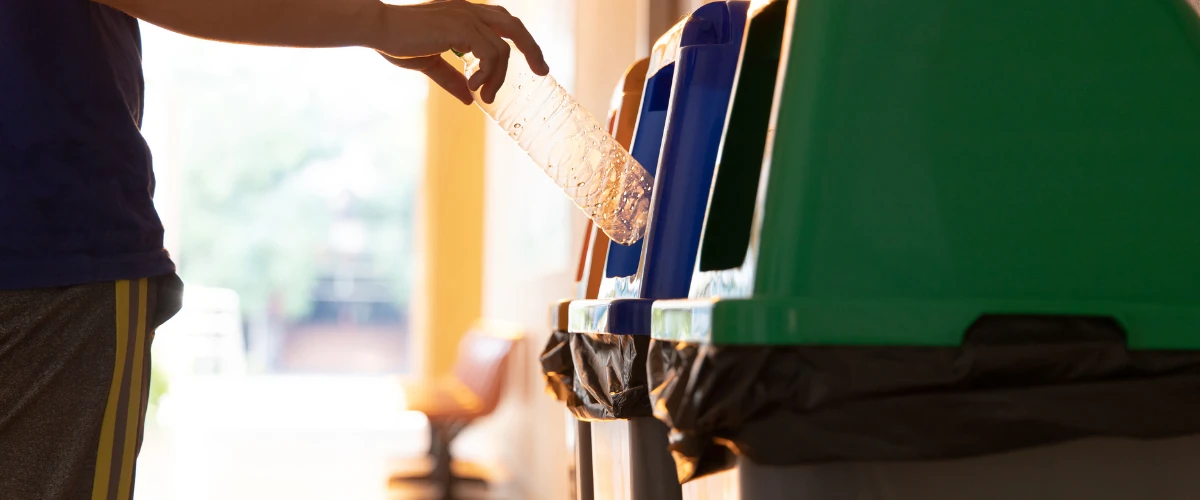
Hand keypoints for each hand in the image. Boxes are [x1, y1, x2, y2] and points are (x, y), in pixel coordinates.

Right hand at [372, 0, 549, 104]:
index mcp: (464, 14)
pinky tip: (474, 87)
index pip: (502, 21)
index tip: (533, 64)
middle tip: (542, 72)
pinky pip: (491, 54)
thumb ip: (451, 78)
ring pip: (504, 48)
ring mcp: (467, 17)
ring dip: (499, 77)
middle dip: (532, 49)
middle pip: (514, 26)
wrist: (378, 28)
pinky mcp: (461, 28)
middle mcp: (469, 11)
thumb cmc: (397, 41)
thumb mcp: (429, 63)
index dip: (521, 40)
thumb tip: (469, 100)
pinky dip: (489, 74)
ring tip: (485, 96)